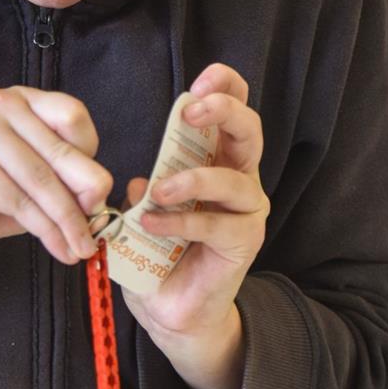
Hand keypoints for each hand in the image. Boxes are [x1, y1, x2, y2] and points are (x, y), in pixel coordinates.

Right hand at [0, 86, 112, 264]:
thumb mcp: (30, 181)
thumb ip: (62, 180)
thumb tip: (101, 198)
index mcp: (19, 99)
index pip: (72, 115)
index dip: (90, 156)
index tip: (96, 192)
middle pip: (59, 150)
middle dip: (86, 196)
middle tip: (100, 227)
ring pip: (42, 181)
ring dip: (67, 221)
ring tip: (80, 247)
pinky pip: (20, 200)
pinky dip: (45, 230)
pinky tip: (57, 247)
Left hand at [121, 64, 268, 388]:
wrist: (170, 310)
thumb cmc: (159, 252)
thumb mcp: (143, 208)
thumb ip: (143, 185)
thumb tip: (137, 176)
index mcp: (217, 160)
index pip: (232, 113)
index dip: (225, 88)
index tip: (202, 78)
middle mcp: (239, 179)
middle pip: (249, 131)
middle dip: (223, 111)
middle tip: (189, 110)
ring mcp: (246, 211)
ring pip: (234, 179)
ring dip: (192, 178)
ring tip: (157, 190)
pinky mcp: (243, 243)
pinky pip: (216, 223)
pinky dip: (181, 221)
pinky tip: (151, 222)